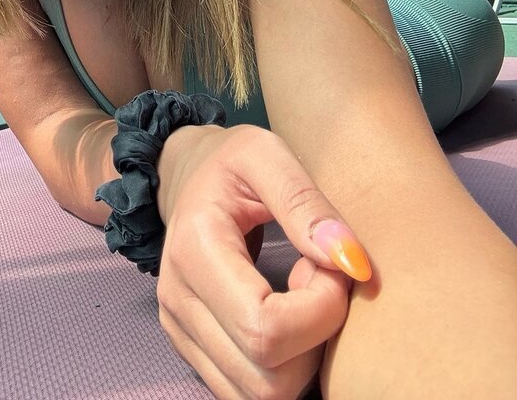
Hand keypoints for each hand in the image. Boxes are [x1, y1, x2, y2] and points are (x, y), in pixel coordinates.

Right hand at [155, 124, 369, 398]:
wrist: (183, 174)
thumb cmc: (230, 161)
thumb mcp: (266, 153)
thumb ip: (306, 201)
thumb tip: (352, 263)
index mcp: (193, 250)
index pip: (266, 330)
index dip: (320, 310)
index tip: (330, 262)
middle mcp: (177, 301)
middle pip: (267, 378)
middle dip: (315, 338)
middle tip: (317, 278)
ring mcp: (180, 332)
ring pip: (261, 395)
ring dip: (300, 356)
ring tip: (299, 295)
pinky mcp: (191, 349)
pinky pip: (249, 391)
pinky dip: (282, 365)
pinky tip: (284, 314)